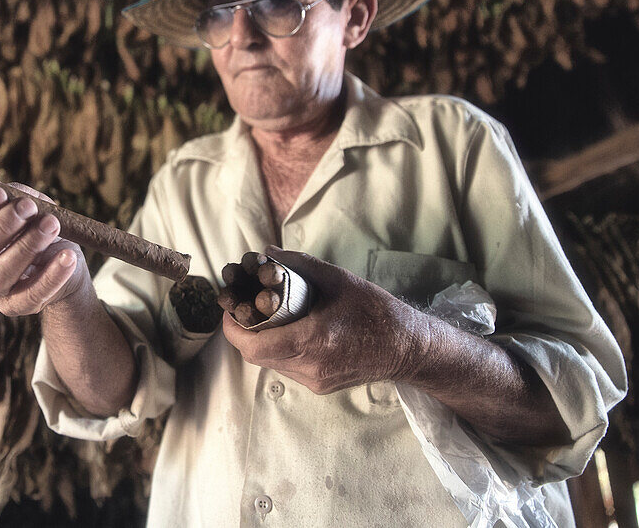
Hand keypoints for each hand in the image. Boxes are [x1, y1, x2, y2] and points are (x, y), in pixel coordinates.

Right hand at [0, 158, 91, 316]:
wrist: (64, 259)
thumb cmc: (35, 226)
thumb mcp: (19, 203)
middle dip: (0, 228)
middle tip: (30, 207)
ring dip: (27, 247)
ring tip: (52, 224)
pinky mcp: (19, 306)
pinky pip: (32, 295)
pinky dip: (51, 276)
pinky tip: (67, 256)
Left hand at [221, 246, 426, 393]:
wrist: (409, 347)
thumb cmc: (376, 310)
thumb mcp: (338, 278)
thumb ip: (299, 264)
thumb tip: (266, 252)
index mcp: (314, 340)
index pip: (255, 346)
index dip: (233, 329)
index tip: (229, 309)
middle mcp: (311, 366)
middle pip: (258, 356)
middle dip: (243, 333)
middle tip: (240, 310)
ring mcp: (316, 380)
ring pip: (271, 364)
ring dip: (260, 342)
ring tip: (259, 318)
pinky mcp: (321, 386)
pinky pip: (287, 368)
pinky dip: (278, 350)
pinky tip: (283, 332)